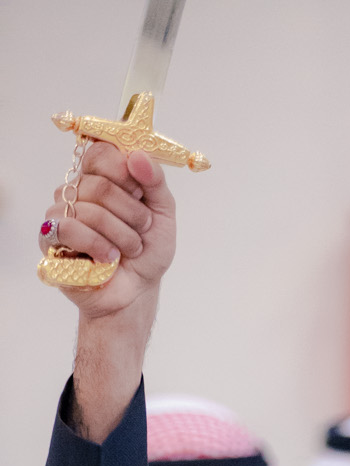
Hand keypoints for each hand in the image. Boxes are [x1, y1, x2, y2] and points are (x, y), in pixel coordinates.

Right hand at [42, 144, 175, 318]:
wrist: (137, 291)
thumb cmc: (146, 252)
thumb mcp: (162, 214)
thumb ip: (155, 182)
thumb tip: (137, 155)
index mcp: (100, 177)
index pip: (100, 152)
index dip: (123, 171)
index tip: (139, 192)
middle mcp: (77, 191)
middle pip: (99, 184)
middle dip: (131, 213)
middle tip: (141, 230)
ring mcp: (61, 212)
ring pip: (88, 209)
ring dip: (121, 235)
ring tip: (128, 250)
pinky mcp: (51, 238)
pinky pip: (70, 228)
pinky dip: (97, 245)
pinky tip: (109, 257)